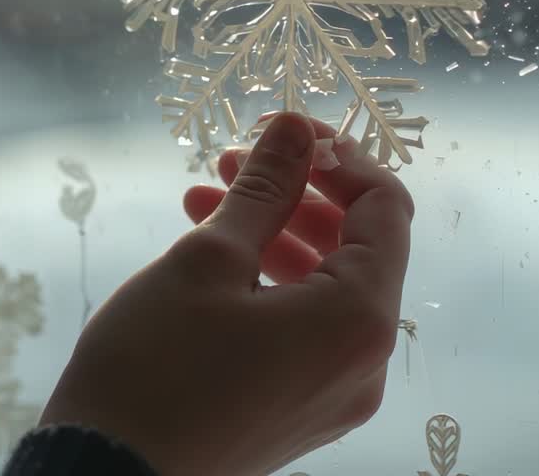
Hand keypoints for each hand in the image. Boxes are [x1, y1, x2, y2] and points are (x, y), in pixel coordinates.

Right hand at [40, 112, 413, 474]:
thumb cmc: (154, 368)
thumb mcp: (207, 261)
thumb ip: (264, 188)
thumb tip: (297, 128)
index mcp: (358, 321)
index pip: (384, 209)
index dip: (339, 156)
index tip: (283, 131)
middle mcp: (362, 363)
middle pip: (357, 249)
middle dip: (297, 192)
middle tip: (232, 158)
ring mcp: (332, 394)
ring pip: (324, 288)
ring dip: (273, 233)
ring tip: (202, 198)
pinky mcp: (297, 411)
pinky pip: (302, 328)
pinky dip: (267, 282)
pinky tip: (209, 254)